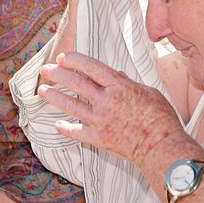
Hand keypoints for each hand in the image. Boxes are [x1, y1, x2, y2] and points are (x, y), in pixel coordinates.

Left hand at [37, 52, 183, 162]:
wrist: (160, 146)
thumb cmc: (161, 118)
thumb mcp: (149, 92)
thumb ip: (129, 83)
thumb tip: (117, 75)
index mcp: (119, 86)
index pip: (91, 67)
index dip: (75, 60)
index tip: (65, 57)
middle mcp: (106, 100)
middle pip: (76, 83)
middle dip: (59, 74)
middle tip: (47, 70)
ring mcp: (100, 120)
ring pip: (71, 105)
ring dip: (54, 96)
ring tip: (42, 91)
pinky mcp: (98, 138)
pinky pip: (76, 132)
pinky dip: (65, 128)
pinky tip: (57, 124)